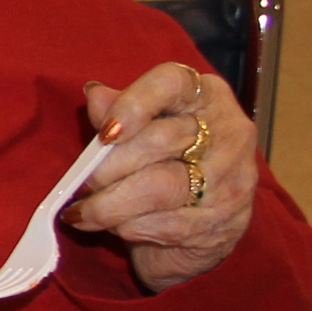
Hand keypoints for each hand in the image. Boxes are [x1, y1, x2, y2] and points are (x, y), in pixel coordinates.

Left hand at [70, 64, 255, 290]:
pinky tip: (114, 227)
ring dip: (109, 205)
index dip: (133, 105)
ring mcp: (232, 177)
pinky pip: (167, 225)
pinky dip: (129, 227)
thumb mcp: (143, 127)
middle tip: (79, 184)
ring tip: (81, 213)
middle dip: (107, 167)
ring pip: (159, 188)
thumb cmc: (166, 160)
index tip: (104, 134)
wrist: (206, 219)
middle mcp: (228, 131)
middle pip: (160, 140)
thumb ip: (118, 110)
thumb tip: (95, 94)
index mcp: (205, 95)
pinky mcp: (226, 219)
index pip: (171, 83)